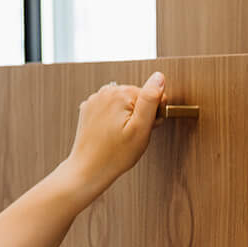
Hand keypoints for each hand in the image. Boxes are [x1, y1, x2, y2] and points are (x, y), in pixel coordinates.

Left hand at [63, 71, 166, 204]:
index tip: (145, 128)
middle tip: (133, 135)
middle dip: (140, 115)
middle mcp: (105, 92)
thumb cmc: (115, 154)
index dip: (153, 114)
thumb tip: (159, 77)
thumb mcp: (141, 128)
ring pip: (123, 103)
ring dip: (127, 117)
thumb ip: (151, 99)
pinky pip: (110, 109)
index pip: (150, 95)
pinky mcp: (89, 109)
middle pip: (136, 97)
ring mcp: (94, 100)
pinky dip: (114, 119)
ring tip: (122, 136)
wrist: (88, 170)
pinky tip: (112, 133)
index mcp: (119, 94)